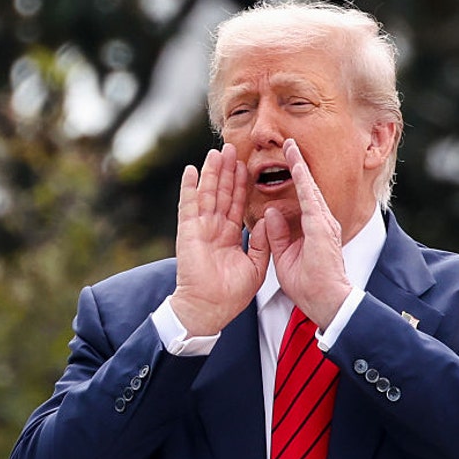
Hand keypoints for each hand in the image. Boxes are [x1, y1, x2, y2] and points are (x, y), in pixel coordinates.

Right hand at [171, 144, 269, 335]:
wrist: (211, 309)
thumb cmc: (231, 295)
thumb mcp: (256, 267)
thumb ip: (262, 243)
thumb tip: (269, 219)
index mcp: (230, 236)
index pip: (237, 204)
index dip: (241, 185)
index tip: (247, 166)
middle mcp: (214, 229)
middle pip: (221, 193)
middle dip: (227, 171)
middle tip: (232, 149)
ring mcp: (200, 229)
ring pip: (207, 194)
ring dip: (211, 173)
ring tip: (216, 152)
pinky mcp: (188, 232)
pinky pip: (188, 205)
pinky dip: (189, 187)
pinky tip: (191, 170)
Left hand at [262, 139, 352, 328]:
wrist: (328, 303)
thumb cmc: (309, 286)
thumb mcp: (285, 258)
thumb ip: (278, 235)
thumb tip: (271, 213)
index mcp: (313, 229)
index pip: (301, 198)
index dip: (294, 179)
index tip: (286, 161)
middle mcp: (321, 222)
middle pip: (307, 188)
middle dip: (298, 164)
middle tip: (289, 143)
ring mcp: (324, 223)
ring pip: (309, 188)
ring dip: (300, 166)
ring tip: (291, 145)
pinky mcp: (322, 228)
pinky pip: (310, 200)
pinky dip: (303, 181)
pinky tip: (296, 166)